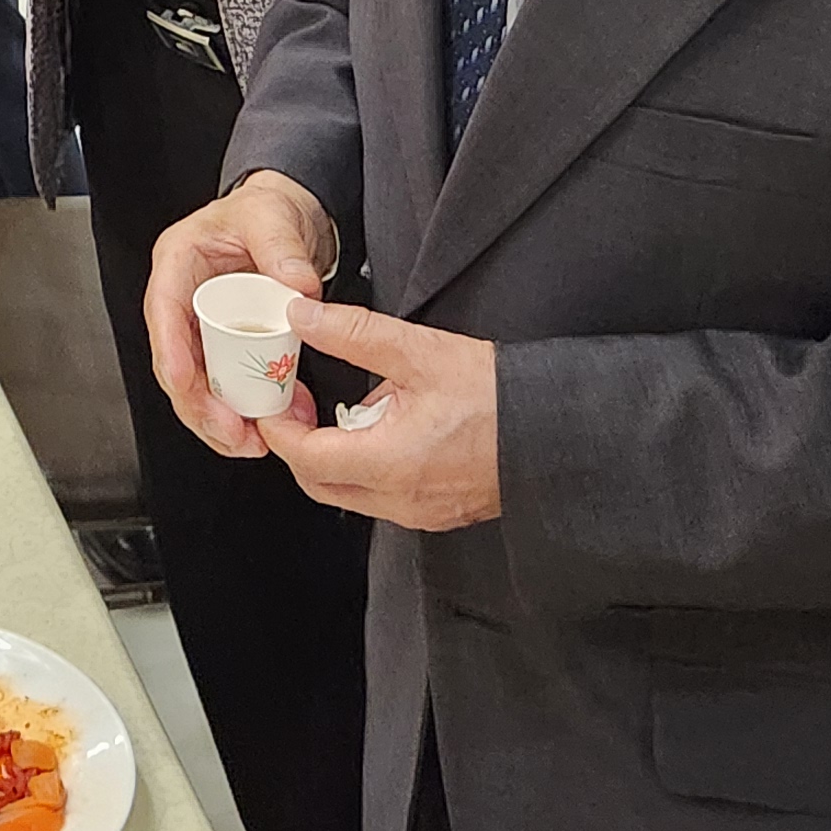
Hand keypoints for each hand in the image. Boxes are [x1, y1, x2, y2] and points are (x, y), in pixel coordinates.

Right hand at [143, 171, 338, 456]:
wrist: (288, 217)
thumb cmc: (266, 209)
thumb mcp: (272, 217)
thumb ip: (283, 248)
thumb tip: (298, 289)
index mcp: (178, 263)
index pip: (163, 314)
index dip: (171, 356)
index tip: (186, 386)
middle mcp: (183, 299)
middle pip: (177, 363)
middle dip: (200, 406)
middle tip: (233, 433)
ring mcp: (202, 325)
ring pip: (198, 383)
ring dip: (220, 419)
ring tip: (251, 443)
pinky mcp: (225, 343)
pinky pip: (226, 382)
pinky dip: (245, 408)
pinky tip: (270, 423)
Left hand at [258, 299, 502, 528]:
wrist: (558, 431)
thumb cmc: (499, 396)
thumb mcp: (419, 350)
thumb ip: (352, 333)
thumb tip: (304, 317)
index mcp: (390, 463)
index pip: (305, 458)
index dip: (277, 428)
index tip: (271, 398)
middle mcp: (401, 500)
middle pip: (319, 483)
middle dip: (297, 443)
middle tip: (296, 401)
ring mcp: (420, 512)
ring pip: (349, 493)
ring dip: (331, 456)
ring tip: (341, 408)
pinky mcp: (438, 512)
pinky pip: (381, 497)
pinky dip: (363, 467)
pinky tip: (380, 429)